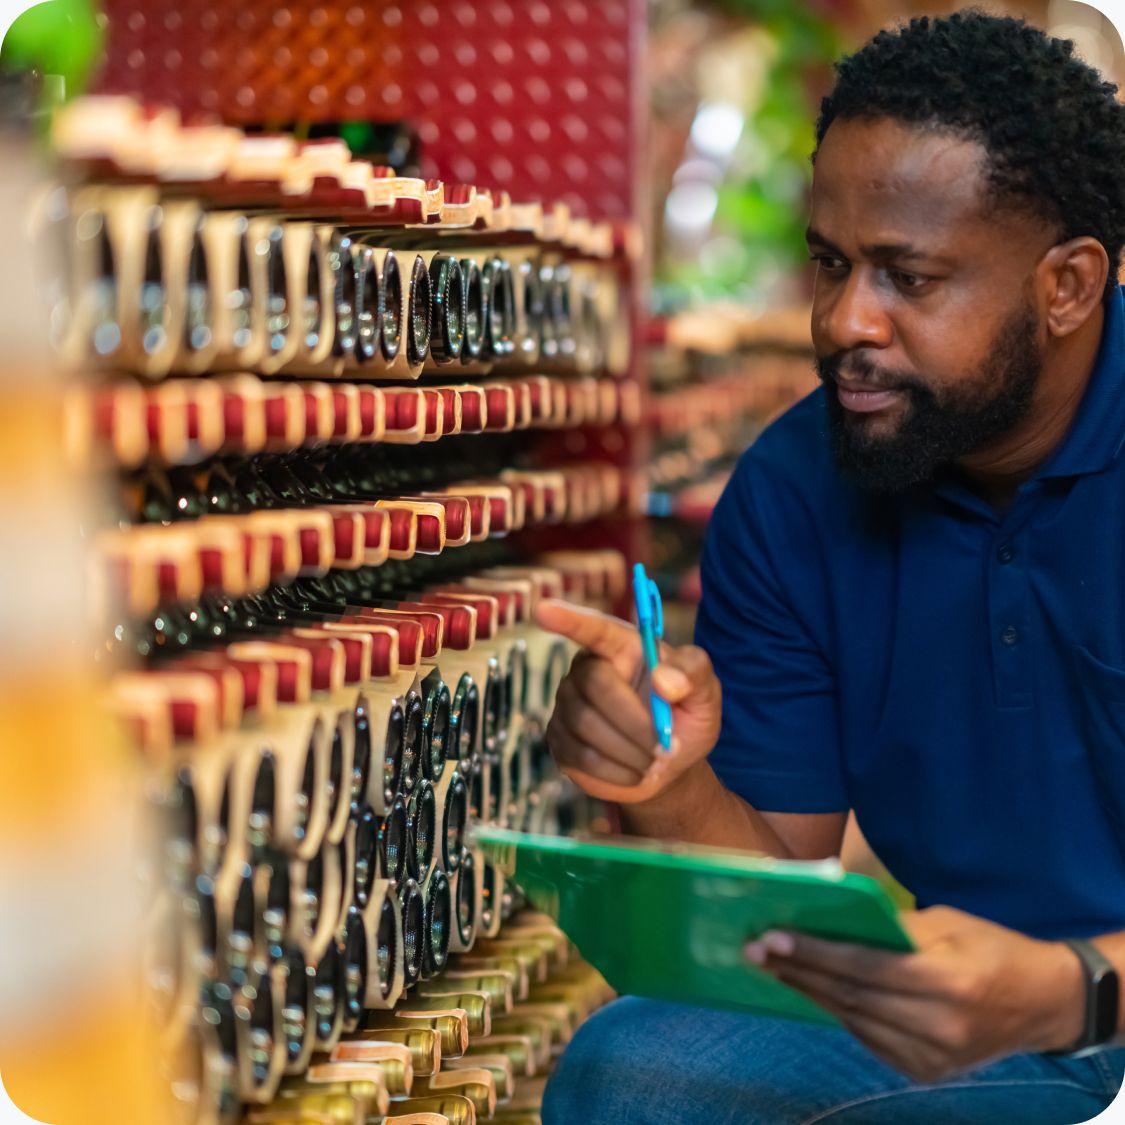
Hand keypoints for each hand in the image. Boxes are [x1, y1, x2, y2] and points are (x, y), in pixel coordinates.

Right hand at [534, 599, 721, 804]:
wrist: (669, 766)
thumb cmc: (685, 718)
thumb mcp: (705, 693)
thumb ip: (694, 673)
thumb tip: (664, 679)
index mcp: (622, 647)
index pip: (594, 629)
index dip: (569, 620)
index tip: (542, 610)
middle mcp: (587, 669)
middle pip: (596, 684)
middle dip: (635, 722)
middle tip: (665, 748)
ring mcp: (568, 704)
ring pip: (587, 724)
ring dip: (630, 751)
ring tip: (654, 761)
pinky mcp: (560, 740)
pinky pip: (581, 756)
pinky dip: (616, 771)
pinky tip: (634, 772)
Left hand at [744, 906, 1084, 1081]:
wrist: (1045, 1003)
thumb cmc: (992, 947)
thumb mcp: (946, 922)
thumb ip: (892, 926)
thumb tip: (832, 916)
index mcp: (948, 982)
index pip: (864, 966)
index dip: (814, 952)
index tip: (771, 937)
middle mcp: (940, 1026)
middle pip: (851, 995)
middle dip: (798, 971)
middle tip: (754, 950)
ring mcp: (933, 1057)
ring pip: (853, 1020)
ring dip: (809, 993)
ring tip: (772, 968)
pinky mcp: (925, 1072)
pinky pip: (868, 1038)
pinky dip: (837, 1013)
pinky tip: (811, 991)